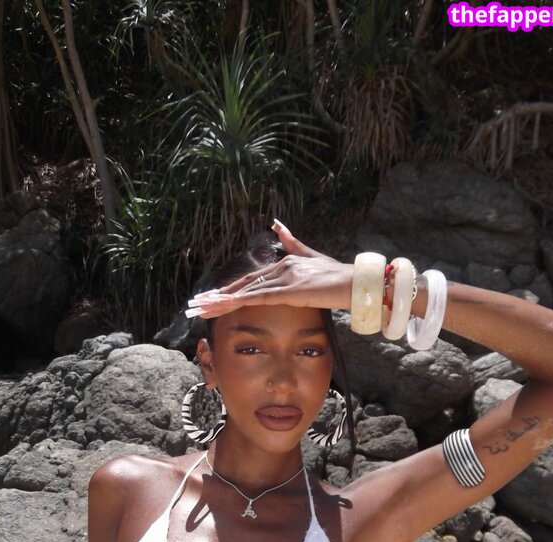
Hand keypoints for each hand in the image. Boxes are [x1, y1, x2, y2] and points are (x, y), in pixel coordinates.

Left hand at [186, 220, 352, 316]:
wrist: (356, 282)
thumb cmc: (337, 276)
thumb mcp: (311, 256)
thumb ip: (292, 242)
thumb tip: (275, 222)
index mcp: (284, 264)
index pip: (250, 280)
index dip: (229, 290)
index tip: (211, 298)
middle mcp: (282, 268)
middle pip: (244, 285)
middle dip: (218, 297)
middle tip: (196, 305)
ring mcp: (286, 279)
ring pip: (248, 292)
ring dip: (223, 302)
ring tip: (202, 309)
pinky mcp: (292, 291)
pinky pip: (262, 298)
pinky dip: (242, 302)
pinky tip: (227, 306)